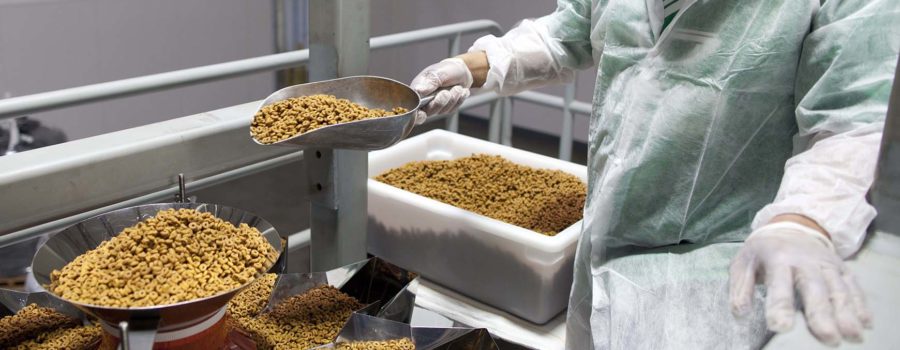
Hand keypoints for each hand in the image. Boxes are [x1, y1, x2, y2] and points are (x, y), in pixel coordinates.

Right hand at [409, 58, 472, 123]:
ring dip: (452, 99)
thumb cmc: (446, 69)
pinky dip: (458, 100)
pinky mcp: (445, 109)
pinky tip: (460, 91)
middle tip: (446, 92)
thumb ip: (429, 82)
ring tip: (457, 87)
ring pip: (441, 111)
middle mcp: (423, 100)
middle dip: (439, 102)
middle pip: (427, 112)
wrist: (461, 72)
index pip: (411, 108)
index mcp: (417, 91)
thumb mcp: (438, 72)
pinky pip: (451, 109)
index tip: (422, 114)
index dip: (415, 114)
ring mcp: (435, 106)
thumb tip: (418, 90)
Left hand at [729, 222, 871, 345]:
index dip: (779, 305)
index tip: (780, 327)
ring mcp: (826, 263)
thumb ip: (740, 288)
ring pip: (838, 288)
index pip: (779, 284)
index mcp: (777, 258)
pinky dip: (860, 304)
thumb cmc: (763, 251)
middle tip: (828, 337)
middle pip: (815, 288)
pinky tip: (866, 323)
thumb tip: (740, 313)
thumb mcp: (744, 263)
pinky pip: (853, 285)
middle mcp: (805, 260)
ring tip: (852, 335)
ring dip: (847, 312)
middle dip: (822, 313)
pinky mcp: (841, 267)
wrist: (791, 225)